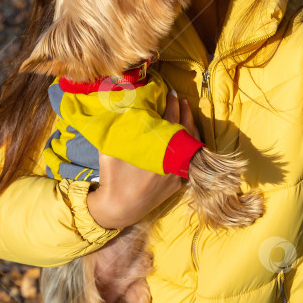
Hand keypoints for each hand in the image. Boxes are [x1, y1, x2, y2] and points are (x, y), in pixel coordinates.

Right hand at [87, 91, 199, 228]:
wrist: (118, 209)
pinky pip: (186, 160)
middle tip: (181, 99)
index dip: (173, 105)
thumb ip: (119, 126)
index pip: (172, 120)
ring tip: (186, 112)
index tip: (172, 93)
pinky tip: (184, 136)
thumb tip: (121, 105)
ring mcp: (177, 174)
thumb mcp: (111, 148)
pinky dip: (187, 146)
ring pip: (190, 146)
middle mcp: (172, 161)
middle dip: (184, 112)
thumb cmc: (113, 176)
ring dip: (189, 127)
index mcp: (159, 150)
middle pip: (185, 131)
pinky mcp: (177, 185)